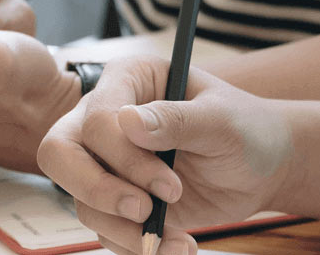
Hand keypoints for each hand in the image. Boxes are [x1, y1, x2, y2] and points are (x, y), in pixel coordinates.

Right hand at [38, 57, 293, 254]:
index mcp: (127, 81)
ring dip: (124, 227)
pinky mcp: (117, 198)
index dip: (125, 156)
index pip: (97, 117)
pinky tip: (178, 244)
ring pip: (79, 198)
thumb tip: (127, 122)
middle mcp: (105, 118)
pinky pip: (103, 228)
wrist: (260, 168)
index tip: (170, 184)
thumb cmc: (243, 129)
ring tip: (177, 240)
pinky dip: (136, 245)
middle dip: (97, 190)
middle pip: (60, 154)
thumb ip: (176, 119)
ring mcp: (106, 161)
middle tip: (143, 211)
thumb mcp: (220, 120)